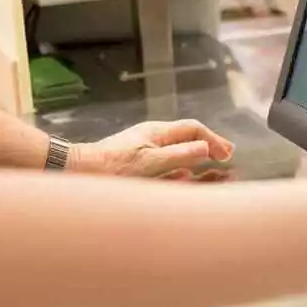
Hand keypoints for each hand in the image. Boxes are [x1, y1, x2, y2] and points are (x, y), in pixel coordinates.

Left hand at [70, 120, 234, 179]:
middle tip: (228, 158)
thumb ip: (180, 155)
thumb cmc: (112, 167)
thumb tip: (205, 147)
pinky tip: (188, 178)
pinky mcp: (138, 167)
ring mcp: (145, 153)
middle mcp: (153, 140)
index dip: (213, 139)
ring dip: (199, 162)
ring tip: (217, 171)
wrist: (79, 173)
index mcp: (157, 132)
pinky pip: (167, 166)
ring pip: (180, 154)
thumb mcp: (150, 161)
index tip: (226, 155)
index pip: (193, 129)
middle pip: (189, 140)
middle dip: (210, 148)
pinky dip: (183, 171)